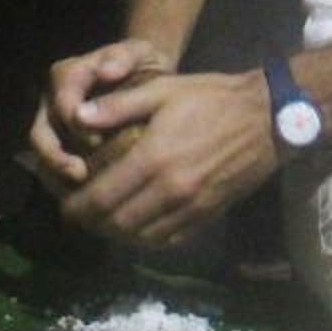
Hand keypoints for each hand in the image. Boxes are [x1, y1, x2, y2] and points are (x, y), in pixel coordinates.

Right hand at [27, 39, 171, 185]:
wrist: (147, 79)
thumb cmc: (140, 65)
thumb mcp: (137, 52)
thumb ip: (122, 58)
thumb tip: (106, 71)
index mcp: (67, 76)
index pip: (61, 101)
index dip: (75, 123)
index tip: (96, 142)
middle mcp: (52, 101)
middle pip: (41, 133)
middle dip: (56, 156)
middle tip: (78, 174)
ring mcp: (53, 127)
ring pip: (42, 156)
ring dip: (56, 174)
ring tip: (78, 190)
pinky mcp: (61, 147)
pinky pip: (52, 169)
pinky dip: (63, 184)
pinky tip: (83, 196)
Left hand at [59, 69, 275, 249]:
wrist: (267, 117)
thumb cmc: (212, 98)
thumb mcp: (163, 89)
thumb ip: (118, 105)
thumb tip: (78, 117)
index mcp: (153, 158)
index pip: (101, 198)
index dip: (76, 207)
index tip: (64, 205)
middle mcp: (169, 191)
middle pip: (116, 224)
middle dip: (91, 224)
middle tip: (79, 213)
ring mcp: (190, 208)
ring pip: (140, 238)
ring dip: (115, 234)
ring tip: (102, 221)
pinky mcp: (207, 217)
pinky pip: (167, 240)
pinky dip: (144, 240)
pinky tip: (135, 227)